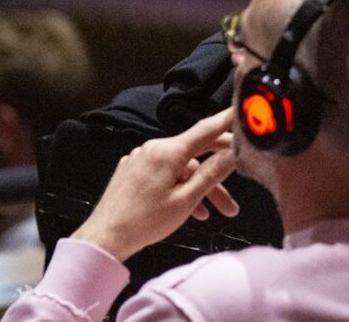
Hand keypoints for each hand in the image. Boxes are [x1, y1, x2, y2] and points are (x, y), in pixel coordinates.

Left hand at [72, 108, 240, 261]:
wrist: (104, 239)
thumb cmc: (146, 222)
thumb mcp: (186, 200)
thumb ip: (212, 173)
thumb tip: (233, 153)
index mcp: (168, 151)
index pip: (207, 129)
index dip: (228, 120)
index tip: (243, 110)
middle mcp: (153, 148)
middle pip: (195, 151)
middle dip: (218, 168)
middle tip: (242, 174)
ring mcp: (141, 158)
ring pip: (181, 166)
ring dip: (198, 185)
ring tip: (215, 212)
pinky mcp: (132, 171)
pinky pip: (164, 172)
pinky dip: (180, 186)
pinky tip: (190, 208)